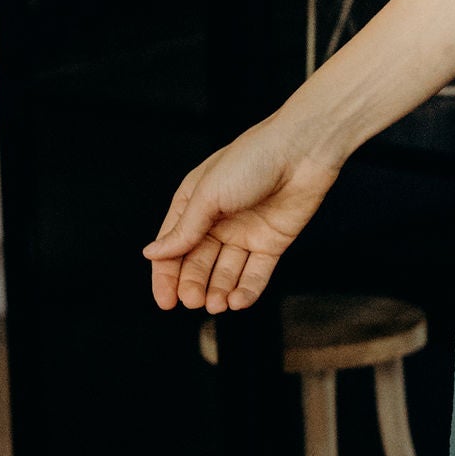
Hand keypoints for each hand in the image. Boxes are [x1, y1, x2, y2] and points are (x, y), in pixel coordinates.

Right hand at [144, 114, 340, 314]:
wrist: (302, 150)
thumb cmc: (251, 161)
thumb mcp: (207, 195)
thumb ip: (184, 229)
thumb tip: (152, 254)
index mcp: (193, 204)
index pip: (173, 247)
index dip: (166, 276)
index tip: (165, 302)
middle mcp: (217, 222)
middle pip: (198, 264)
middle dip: (193, 285)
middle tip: (193, 301)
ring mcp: (245, 233)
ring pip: (226, 272)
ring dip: (218, 291)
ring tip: (216, 304)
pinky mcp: (272, 242)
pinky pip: (256, 273)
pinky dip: (246, 290)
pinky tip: (237, 301)